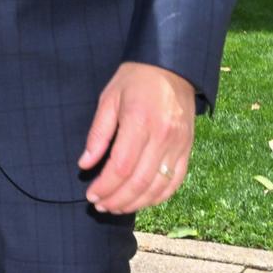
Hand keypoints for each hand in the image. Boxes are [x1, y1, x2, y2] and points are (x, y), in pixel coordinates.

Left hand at [78, 61, 195, 213]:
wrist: (172, 65)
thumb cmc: (135, 78)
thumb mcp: (109, 98)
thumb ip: (98, 133)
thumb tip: (85, 164)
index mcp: (139, 121)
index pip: (121, 167)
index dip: (105, 186)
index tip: (91, 194)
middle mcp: (162, 136)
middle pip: (139, 182)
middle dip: (117, 200)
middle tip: (100, 205)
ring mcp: (179, 144)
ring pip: (158, 187)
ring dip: (136, 203)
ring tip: (116, 207)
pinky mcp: (187, 149)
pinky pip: (175, 182)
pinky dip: (157, 197)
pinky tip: (141, 200)